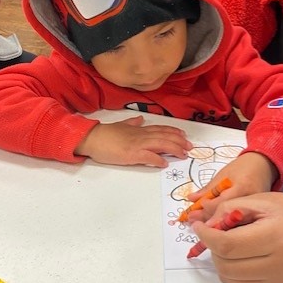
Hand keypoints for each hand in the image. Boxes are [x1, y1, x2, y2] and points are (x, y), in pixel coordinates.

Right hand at [75, 115, 192, 166]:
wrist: (92, 138)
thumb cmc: (105, 134)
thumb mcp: (121, 125)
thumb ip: (132, 122)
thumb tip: (139, 119)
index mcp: (139, 130)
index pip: (161, 129)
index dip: (173, 132)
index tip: (184, 135)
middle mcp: (141, 135)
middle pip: (165, 136)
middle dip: (179, 141)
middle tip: (190, 146)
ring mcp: (137, 144)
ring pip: (161, 144)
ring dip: (174, 149)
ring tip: (183, 154)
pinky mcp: (131, 154)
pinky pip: (148, 157)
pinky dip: (157, 160)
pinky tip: (164, 163)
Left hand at [186, 152, 278, 219]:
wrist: (263, 166)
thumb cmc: (243, 167)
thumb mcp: (223, 174)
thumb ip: (208, 189)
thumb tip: (191, 199)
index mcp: (243, 187)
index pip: (222, 203)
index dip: (206, 207)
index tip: (194, 210)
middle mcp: (252, 201)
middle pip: (227, 217)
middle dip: (208, 221)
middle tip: (193, 222)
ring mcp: (258, 210)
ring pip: (233, 224)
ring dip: (216, 226)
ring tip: (202, 226)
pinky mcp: (259, 216)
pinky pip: (241, 225)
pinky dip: (227, 226)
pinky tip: (216, 227)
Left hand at [192, 192, 282, 282]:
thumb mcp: (263, 200)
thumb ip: (230, 209)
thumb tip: (204, 224)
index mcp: (274, 237)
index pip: (227, 245)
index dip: (207, 237)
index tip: (199, 228)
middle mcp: (278, 264)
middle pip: (226, 265)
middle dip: (213, 249)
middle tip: (216, 234)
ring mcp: (280, 281)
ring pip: (231, 279)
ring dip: (222, 262)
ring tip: (231, 244)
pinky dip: (236, 272)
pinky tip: (245, 256)